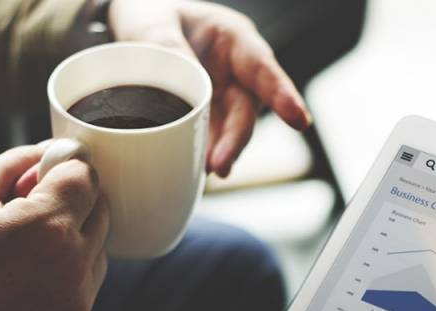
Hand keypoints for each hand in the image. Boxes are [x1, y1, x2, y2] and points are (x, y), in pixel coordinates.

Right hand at [0, 143, 108, 310]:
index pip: (86, 176)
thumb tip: (48, 149)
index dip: (64, 168)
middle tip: (30, 205)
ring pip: (100, 241)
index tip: (41, 175)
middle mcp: (73, 260)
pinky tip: (32, 266)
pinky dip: (73, 262)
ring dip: (76, 230)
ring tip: (27, 241)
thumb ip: (14, 162)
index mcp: (47, 225)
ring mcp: (78, 293)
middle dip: (73, 197)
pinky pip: (91, 273)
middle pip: (101, 206)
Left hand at [109, 0, 311, 176]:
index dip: (282, 95)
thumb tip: (185, 84)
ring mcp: (222, 97)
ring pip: (230, 130)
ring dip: (221, 152)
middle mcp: (235, 72)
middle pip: (245, 110)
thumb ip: (167, 46)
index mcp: (233, 39)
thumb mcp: (154, 20)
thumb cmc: (153, 13)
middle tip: (220, 164)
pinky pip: (210, 137)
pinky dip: (203, 154)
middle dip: (236, 139)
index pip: (262, 69)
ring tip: (205, 171)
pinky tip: (194, 168)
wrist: (137, 29)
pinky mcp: (206, 117)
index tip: (299, 121)